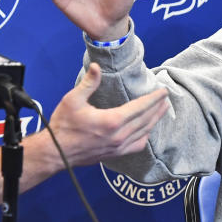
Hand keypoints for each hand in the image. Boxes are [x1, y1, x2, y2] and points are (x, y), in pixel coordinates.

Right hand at [48, 63, 168, 165]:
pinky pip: (137, 146)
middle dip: (158, 108)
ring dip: (154, 121)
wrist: (55, 153)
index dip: (153, 99)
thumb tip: (97, 66)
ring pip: (144, 133)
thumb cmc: (63, 126)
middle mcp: (118, 136)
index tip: (163, 91)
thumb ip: (88, 83)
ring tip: (162, 111)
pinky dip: (145, 136)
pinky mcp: (114, 154)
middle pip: (145, 120)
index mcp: (111, 121)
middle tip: (166, 98)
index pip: (140, 108)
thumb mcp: (73, 100)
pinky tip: (147, 131)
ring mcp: (118, 147)